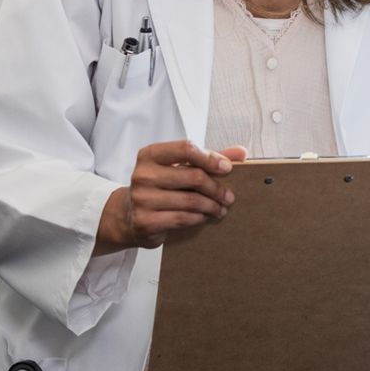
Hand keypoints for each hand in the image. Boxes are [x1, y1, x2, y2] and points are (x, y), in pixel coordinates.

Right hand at [95, 141, 247, 253]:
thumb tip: (242, 152)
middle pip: (192, 176)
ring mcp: (141, 199)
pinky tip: (205, 217)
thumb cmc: (161, 184)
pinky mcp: (144, 221)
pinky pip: (182, 218)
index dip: (210, 158)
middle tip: (229, 196)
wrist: (127, 214)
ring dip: (212, 206)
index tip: (228, 168)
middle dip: (216, 188)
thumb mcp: (180, 165)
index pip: (186, 149)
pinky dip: (199, 218)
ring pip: (190, 200)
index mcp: (151, 154)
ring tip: (221, 208)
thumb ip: (210, 156)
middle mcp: (143, 175)